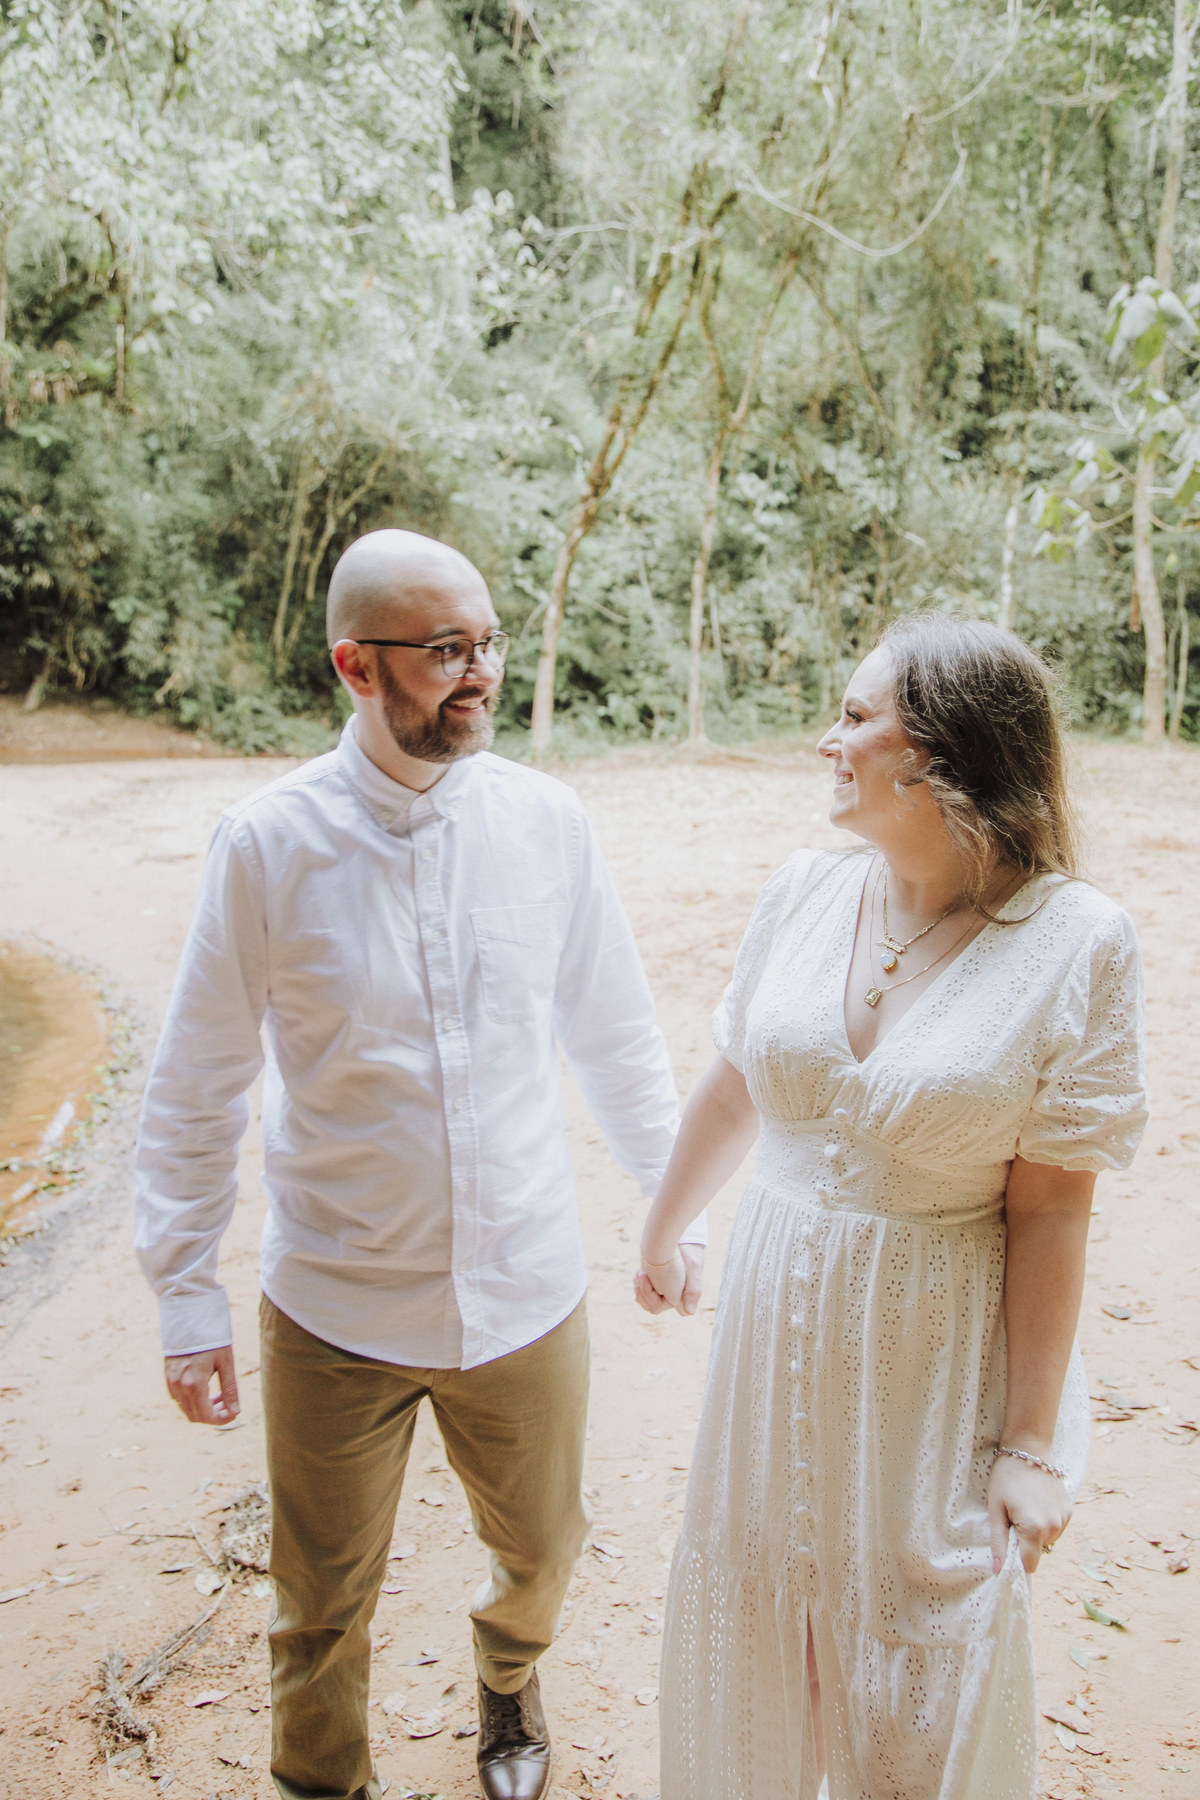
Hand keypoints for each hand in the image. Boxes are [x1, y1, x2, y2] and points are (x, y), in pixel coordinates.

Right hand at [164, 1345, 239, 1425]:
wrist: (190, 1317)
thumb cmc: (212, 1338)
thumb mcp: (226, 1362)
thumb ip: (230, 1389)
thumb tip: (236, 1412)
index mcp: (195, 1384)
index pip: (206, 1415)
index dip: (221, 1420)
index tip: (233, 1414)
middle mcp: (179, 1386)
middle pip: (194, 1416)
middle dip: (213, 1415)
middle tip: (228, 1405)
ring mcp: (171, 1381)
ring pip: (185, 1408)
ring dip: (202, 1408)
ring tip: (219, 1395)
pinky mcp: (168, 1376)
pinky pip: (178, 1398)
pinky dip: (192, 1400)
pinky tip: (205, 1389)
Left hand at [633, 1244, 703, 1316]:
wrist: (685, 1243)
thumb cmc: (689, 1254)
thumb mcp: (693, 1269)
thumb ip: (693, 1291)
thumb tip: (689, 1313)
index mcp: (679, 1299)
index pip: (657, 1307)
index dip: (648, 1295)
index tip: (646, 1276)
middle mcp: (671, 1299)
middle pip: (648, 1305)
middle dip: (642, 1290)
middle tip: (640, 1272)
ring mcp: (663, 1293)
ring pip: (644, 1300)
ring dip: (639, 1287)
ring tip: (640, 1272)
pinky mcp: (657, 1287)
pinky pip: (643, 1293)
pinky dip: (639, 1284)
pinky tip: (639, 1274)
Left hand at [987, 1450, 1070, 1574]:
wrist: (1029, 1449)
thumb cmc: (1006, 1477)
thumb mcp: (996, 1509)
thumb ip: (998, 1542)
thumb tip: (996, 1571)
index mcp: (1035, 1529)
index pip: (1030, 1565)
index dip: (1018, 1560)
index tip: (1009, 1544)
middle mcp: (1054, 1527)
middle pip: (1039, 1552)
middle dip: (1026, 1543)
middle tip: (1014, 1518)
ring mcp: (1064, 1519)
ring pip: (1048, 1541)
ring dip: (1037, 1532)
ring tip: (1025, 1507)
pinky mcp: (1069, 1510)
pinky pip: (1056, 1528)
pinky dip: (1046, 1522)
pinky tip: (1037, 1503)